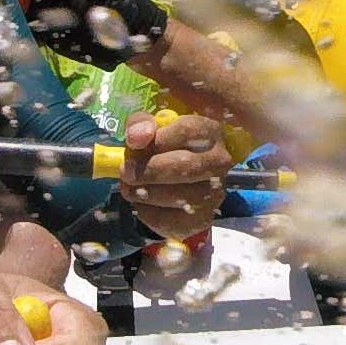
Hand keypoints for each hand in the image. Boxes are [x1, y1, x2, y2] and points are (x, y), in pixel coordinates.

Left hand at [119, 112, 233, 241]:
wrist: (175, 178)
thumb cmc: (162, 146)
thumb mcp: (151, 127)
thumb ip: (141, 123)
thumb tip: (136, 137)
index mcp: (210, 131)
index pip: (187, 131)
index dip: (156, 140)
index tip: (132, 147)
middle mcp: (219, 161)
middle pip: (184, 166)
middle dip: (148, 170)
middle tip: (126, 173)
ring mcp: (215, 192)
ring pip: (180, 196)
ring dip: (145, 193)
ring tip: (129, 188)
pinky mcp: (203, 218)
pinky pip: (173, 220)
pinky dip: (149, 213)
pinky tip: (142, 203)